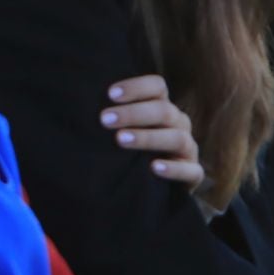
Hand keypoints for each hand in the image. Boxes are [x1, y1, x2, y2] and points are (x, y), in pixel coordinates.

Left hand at [100, 74, 201, 188]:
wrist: (156, 187)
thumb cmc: (132, 153)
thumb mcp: (125, 131)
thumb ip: (113, 118)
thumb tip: (80, 106)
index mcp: (163, 108)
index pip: (157, 87)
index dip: (136, 87)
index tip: (110, 94)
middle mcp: (179, 124)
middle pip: (164, 111)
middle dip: (133, 113)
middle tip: (105, 119)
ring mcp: (188, 149)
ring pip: (177, 138)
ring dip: (148, 137)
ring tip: (121, 140)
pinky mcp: (194, 174)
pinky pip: (191, 170)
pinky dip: (174, 168)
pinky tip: (154, 168)